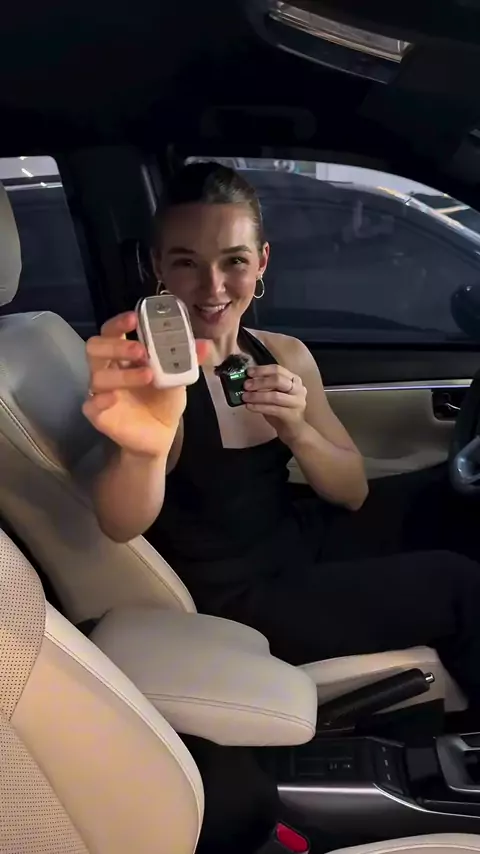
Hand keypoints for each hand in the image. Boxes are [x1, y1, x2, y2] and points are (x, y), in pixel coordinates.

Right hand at [83, 311, 206, 457]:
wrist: (161, 434)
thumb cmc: (164, 400)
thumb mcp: (178, 377)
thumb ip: (187, 360)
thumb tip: (205, 345)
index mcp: (124, 355)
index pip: (111, 331)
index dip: (119, 323)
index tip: (134, 318)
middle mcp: (108, 369)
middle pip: (95, 347)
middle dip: (116, 345)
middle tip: (141, 350)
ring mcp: (101, 391)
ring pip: (97, 376)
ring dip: (123, 374)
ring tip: (149, 376)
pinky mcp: (98, 414)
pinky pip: (90, 404)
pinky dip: (100, 400)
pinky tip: (113, 399)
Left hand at [242, 363, 306, 444]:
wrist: (294, 431)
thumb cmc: (282, 410)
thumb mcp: (274, 394)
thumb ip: (265, 387)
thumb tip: (247, 381)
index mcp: (294, 380)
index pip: (277, 369)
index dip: (261, 370)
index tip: (248, 372)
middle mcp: (298, 389)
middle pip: (278, 380)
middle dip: (259, 382)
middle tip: (245, 385)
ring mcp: (297, 402)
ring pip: (275, 396)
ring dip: (257, 396)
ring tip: (245, 397)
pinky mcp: (292, 415)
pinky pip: (273, 409)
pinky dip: (259, 407)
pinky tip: (249, 407)